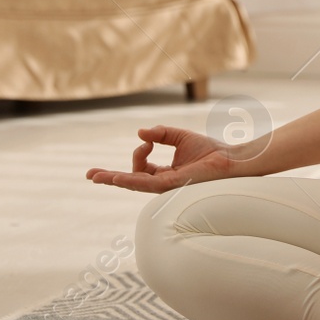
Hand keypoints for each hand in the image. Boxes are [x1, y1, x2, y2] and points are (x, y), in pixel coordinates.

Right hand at [85, 126, 249, 193]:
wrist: (229, 159)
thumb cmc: (210, 151)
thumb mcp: (179, 137)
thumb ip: (160, 134)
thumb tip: (140, 133)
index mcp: (165, 174)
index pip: (141, 168)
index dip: (139, 152)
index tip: (149, 139)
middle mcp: (163, 183)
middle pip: (131, 182)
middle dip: (109, 178)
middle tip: (89, 175)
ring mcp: (166, 186)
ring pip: (134, 185)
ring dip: (114, 179)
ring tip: (95, 177)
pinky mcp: (171, 184)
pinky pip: (146, 184)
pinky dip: (129, 180)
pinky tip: (115, 178)